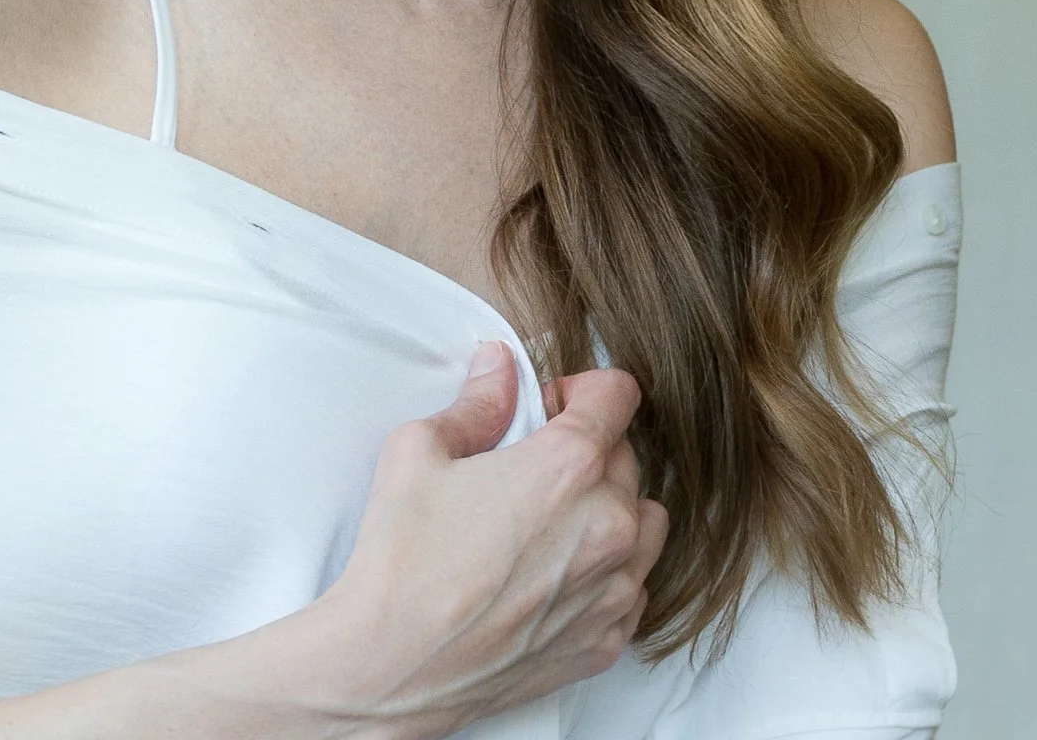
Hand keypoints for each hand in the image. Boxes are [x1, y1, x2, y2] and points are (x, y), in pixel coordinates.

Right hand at [318, 340, 668, 737]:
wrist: (390, 666)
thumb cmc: (402, 562)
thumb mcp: (420, 449)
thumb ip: (477, 401)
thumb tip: (500, 369)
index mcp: (569, 466)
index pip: (619, 393)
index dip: (581, 390)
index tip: (550, 407)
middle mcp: (607, 525)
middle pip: (628, 455)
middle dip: (587, 449)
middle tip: (532, 466)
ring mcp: (613, 589)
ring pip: (646, 521)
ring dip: (611, 509)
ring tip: (555, 520)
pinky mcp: (605, 640)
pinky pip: (635, 586)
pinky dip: (609, 572)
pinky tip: (557, 572)